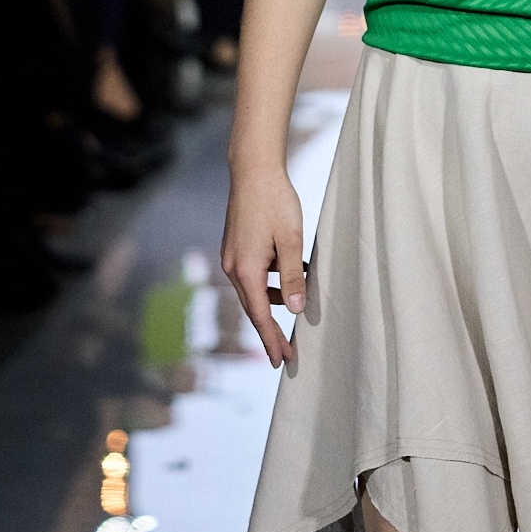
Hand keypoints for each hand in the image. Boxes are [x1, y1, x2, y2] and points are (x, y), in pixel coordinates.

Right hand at [221, 166, 306, 366]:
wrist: (253, 170)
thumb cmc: (275, 201)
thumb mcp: (291, 239)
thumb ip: (292, 275)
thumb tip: (295, 310)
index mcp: (246, 270)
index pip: (260, 316)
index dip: (272, 339)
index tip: (282, 360)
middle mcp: (233, 267)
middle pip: (254, 309)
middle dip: (271, 331)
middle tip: (288, 352)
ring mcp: (232, 257)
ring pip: (254, 291)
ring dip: (274, 302)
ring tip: (298, 305)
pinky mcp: (236, 248)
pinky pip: (253, 275)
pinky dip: (270, 282)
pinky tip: (291, 274)